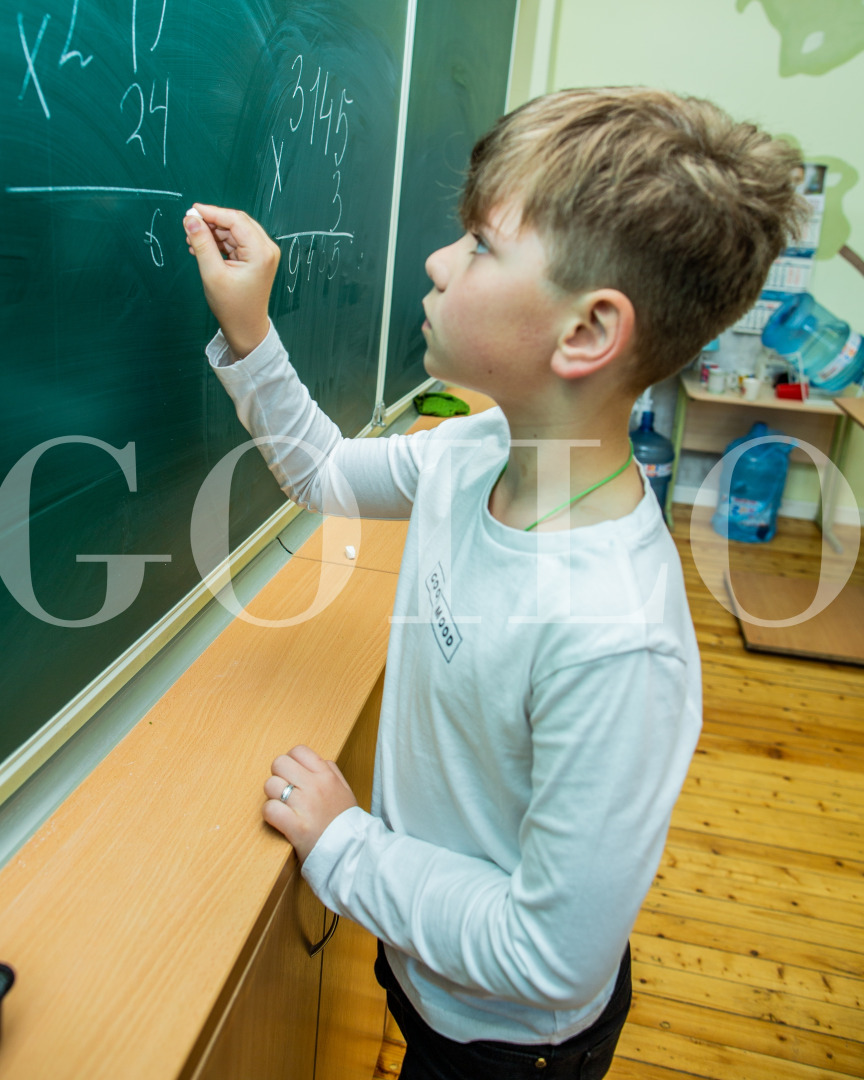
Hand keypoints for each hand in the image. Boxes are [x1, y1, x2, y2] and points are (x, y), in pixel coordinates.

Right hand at [183, 204, 279, 358]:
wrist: (246, 327)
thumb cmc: (232, 306)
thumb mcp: (212, 273)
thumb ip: (201, 243)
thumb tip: (191, 219)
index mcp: (261, 252)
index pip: (235, 220)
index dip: (212, 212)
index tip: (192, 211)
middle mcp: (267, 249)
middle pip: (237, 222)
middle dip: (212, 222)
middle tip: (190, 226)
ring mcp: (264, 253)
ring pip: (235, 231)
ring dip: (214, 233)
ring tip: (193, 241)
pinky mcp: (257, 258)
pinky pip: (237, 241)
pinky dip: (220, 242)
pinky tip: (203, 248)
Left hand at [263, 745, 357, 861]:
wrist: (351, 851)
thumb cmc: (346, 822)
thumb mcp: (345, 790)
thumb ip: (331, 771)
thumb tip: (315, 760)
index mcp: (327, 775)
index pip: (298, 750)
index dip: (291, 761)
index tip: (292, 774)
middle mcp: (315, 786)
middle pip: (279, 763)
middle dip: (278, 776)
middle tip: (285, 790)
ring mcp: (305, 806)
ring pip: (271, 785)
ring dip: (272, 796)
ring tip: (283, 806)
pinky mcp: (295, 826)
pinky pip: (269, 809)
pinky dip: (270, 814)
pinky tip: (279, 819)